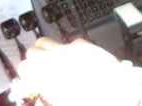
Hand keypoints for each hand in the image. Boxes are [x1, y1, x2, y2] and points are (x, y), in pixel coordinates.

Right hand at [10, 38, 140, 105]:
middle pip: (32, 51)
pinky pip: (69, 42)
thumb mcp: (60, 101)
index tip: (28, 80)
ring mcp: (70, 49)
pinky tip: (74, 60)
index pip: (23, 66)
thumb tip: (37, 90)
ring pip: (46, 41)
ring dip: (46, 51)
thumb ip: (45, 94)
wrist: (118, 91)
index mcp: (47, 75)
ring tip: (52, 61)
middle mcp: (56, 58)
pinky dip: (67, 49)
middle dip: (33, 60)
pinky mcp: (85, 45)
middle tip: (38, 70)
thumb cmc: (91, 100)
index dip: (24, 74)